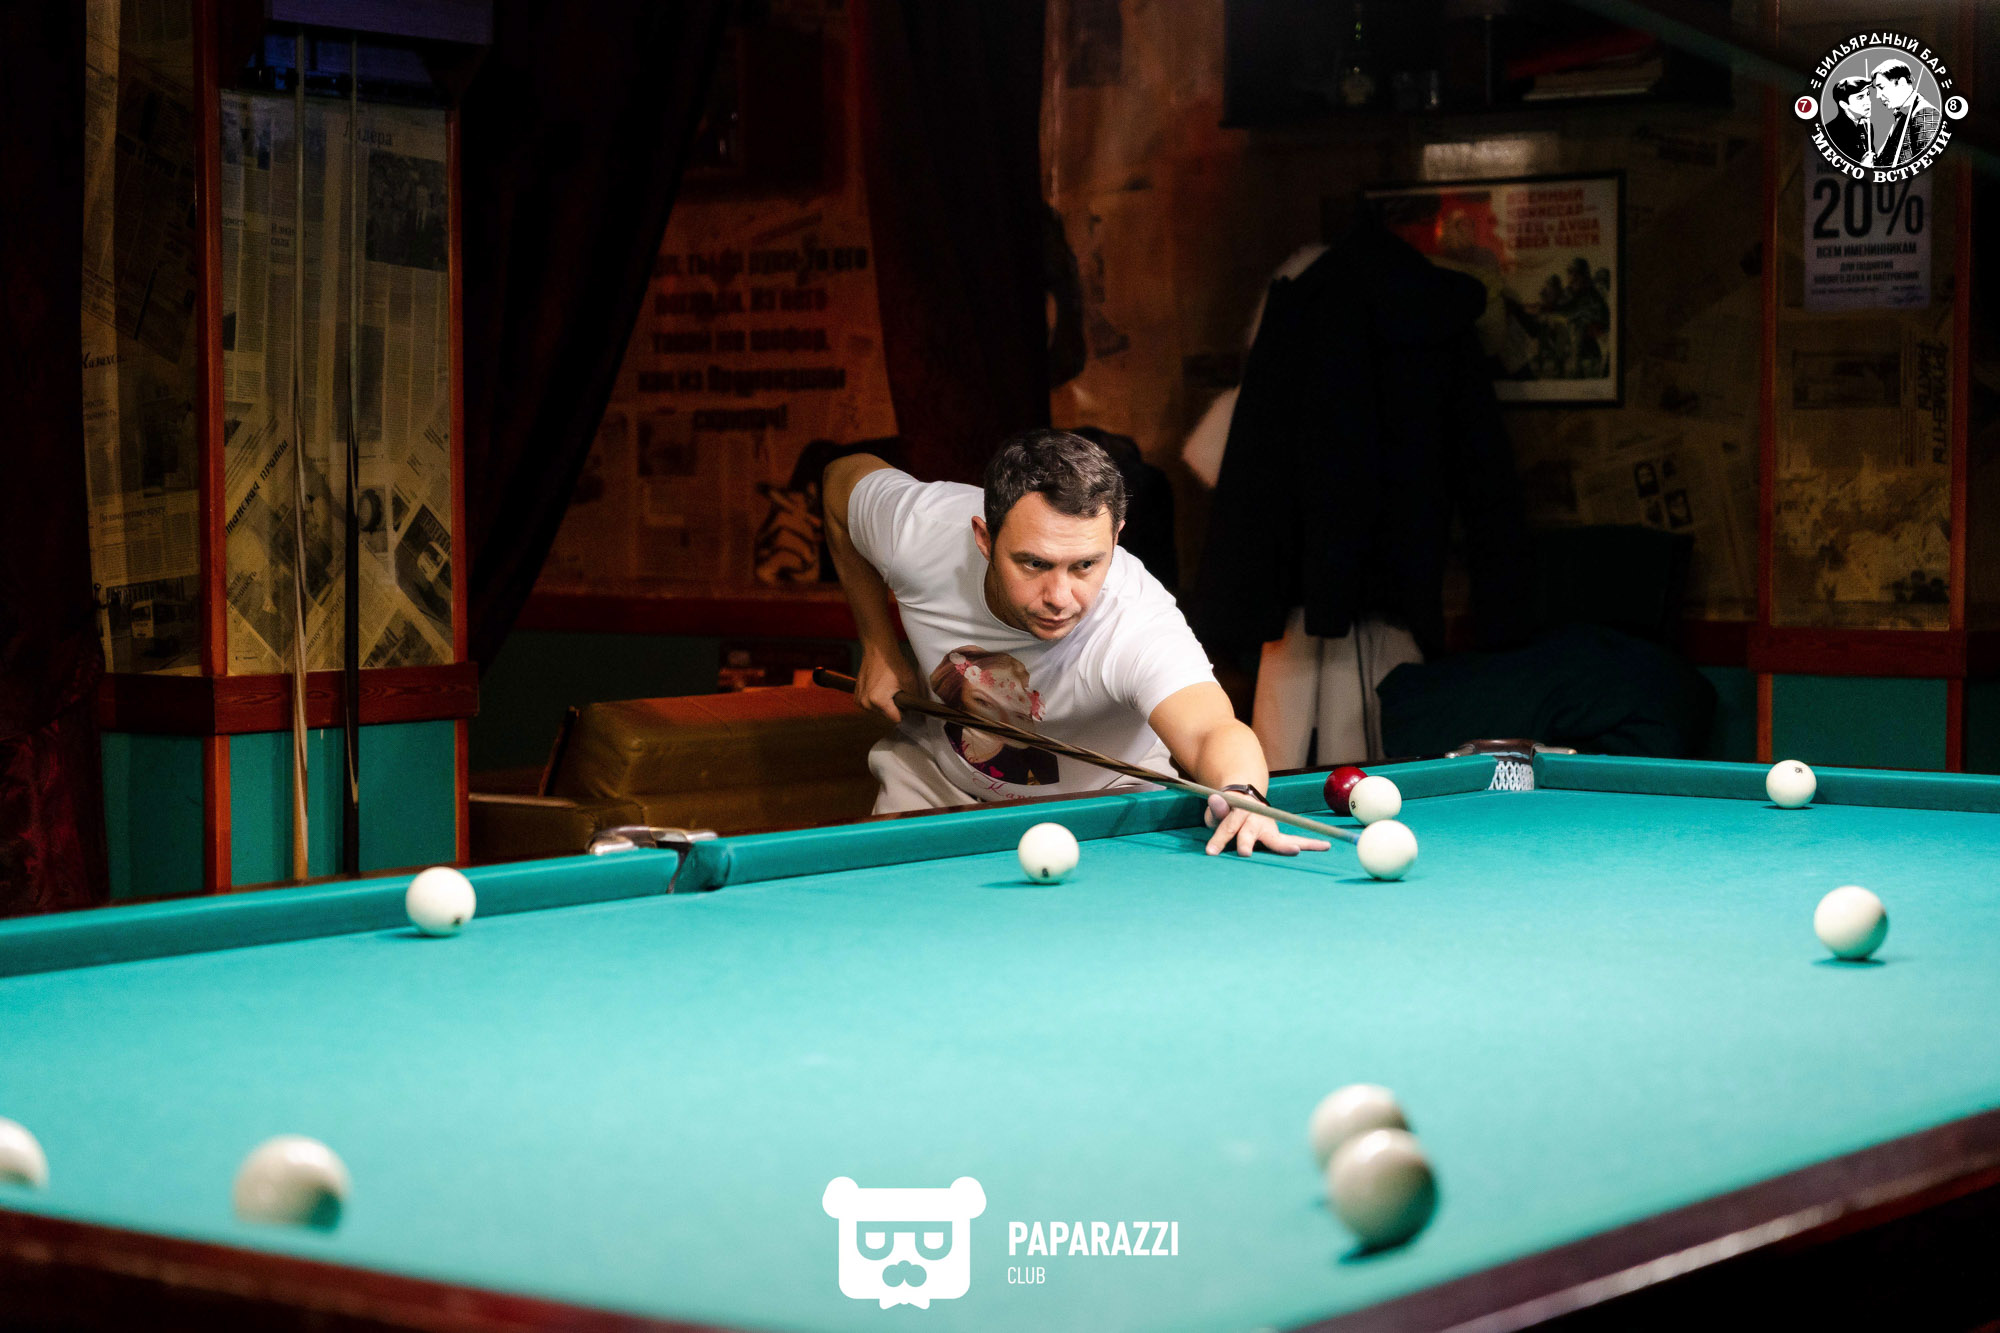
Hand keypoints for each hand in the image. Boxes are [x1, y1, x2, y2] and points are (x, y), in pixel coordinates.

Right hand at [855, 647, 920, 723]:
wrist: (878, 650)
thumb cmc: (893, 664)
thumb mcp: (910, 682)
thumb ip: (914, 700)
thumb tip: (917, 710)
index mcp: (878, 701)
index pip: (896, 719)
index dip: (903, 711)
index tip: (904, 699)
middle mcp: (866, 703)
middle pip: (886, 715)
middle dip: (892, 706)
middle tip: (895, 690)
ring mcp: (859, 699)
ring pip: (877, 711)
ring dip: (884, 703)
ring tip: (887, 687)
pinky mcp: (856, 696)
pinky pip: (869, 705)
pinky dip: (875, 699)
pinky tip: (879, 687)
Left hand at [1204, 793, 1330, 857]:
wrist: (1246, 798)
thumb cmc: (1228, 810)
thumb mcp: (1220, 808)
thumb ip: (1218, 807)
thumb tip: (1214, 799)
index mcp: (1240, 812)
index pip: (1228, 826)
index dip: (1219, 839)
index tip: (1210, 852)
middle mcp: (1256, 820)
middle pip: (1250, 833)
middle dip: (1246, 842)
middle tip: (1244, 852)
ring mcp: (1269, 828)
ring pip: (1277, 839)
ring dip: (1287, 846)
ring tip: (1295, 850)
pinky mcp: (1277, 836)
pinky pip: (1296, 840)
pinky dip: (1310, 844)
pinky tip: (1326, 846)